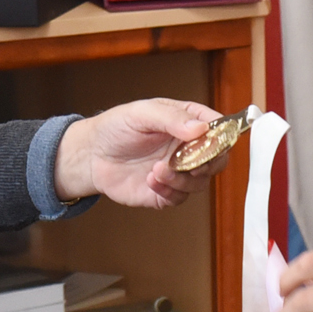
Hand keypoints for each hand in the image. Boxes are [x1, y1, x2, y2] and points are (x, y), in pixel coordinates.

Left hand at [52, 100, 224, 207]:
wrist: (91, 156)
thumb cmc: (115, 128)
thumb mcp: (142, 114)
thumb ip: (172, 118)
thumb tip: (200, 128)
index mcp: (186, 122)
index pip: (218, 128)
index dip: (221, 136)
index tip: (212, 142)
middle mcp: (187, 147)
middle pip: (217, 159)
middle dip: (206, 163)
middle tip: (190, 163)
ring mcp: (178, 170)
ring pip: (200, 181)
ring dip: (182, 179)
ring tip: (158, 170)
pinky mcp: (166, 191)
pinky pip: (179, 197)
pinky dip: (168, 191)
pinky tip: (151, 180)